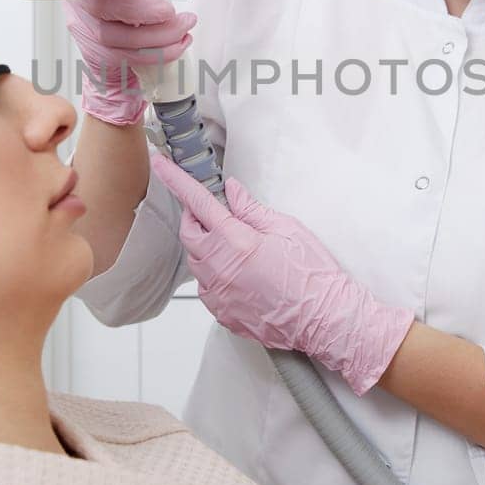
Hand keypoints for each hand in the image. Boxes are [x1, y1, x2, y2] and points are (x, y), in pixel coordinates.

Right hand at [63, 0, 195, 125]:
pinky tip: (177, 44)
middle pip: (100, 7)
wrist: (126, 40)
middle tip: (168, 12)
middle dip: (138, 11)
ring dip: (155, 36)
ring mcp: (90, 29)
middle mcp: (86, 1)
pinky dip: (157, 53)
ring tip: (183, 28)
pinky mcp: (101, 54)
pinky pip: (125, 57)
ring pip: (114, 36)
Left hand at [148, 152, 415, 395]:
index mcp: (233, 240)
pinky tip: (240, 276)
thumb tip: (232, 191)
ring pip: (196, 263)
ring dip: (206, 249)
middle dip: (195, 218)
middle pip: (188, 233)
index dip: (175, 180)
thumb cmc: (312, 275)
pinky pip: (207, 289)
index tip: (160, 165)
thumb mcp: (286, 229)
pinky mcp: (223, 313)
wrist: (325, 319)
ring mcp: (218, 293)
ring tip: (237, 249)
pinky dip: (215, 276)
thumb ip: (251, 209)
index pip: (196, 201)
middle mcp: (217, 267)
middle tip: (215, 213)